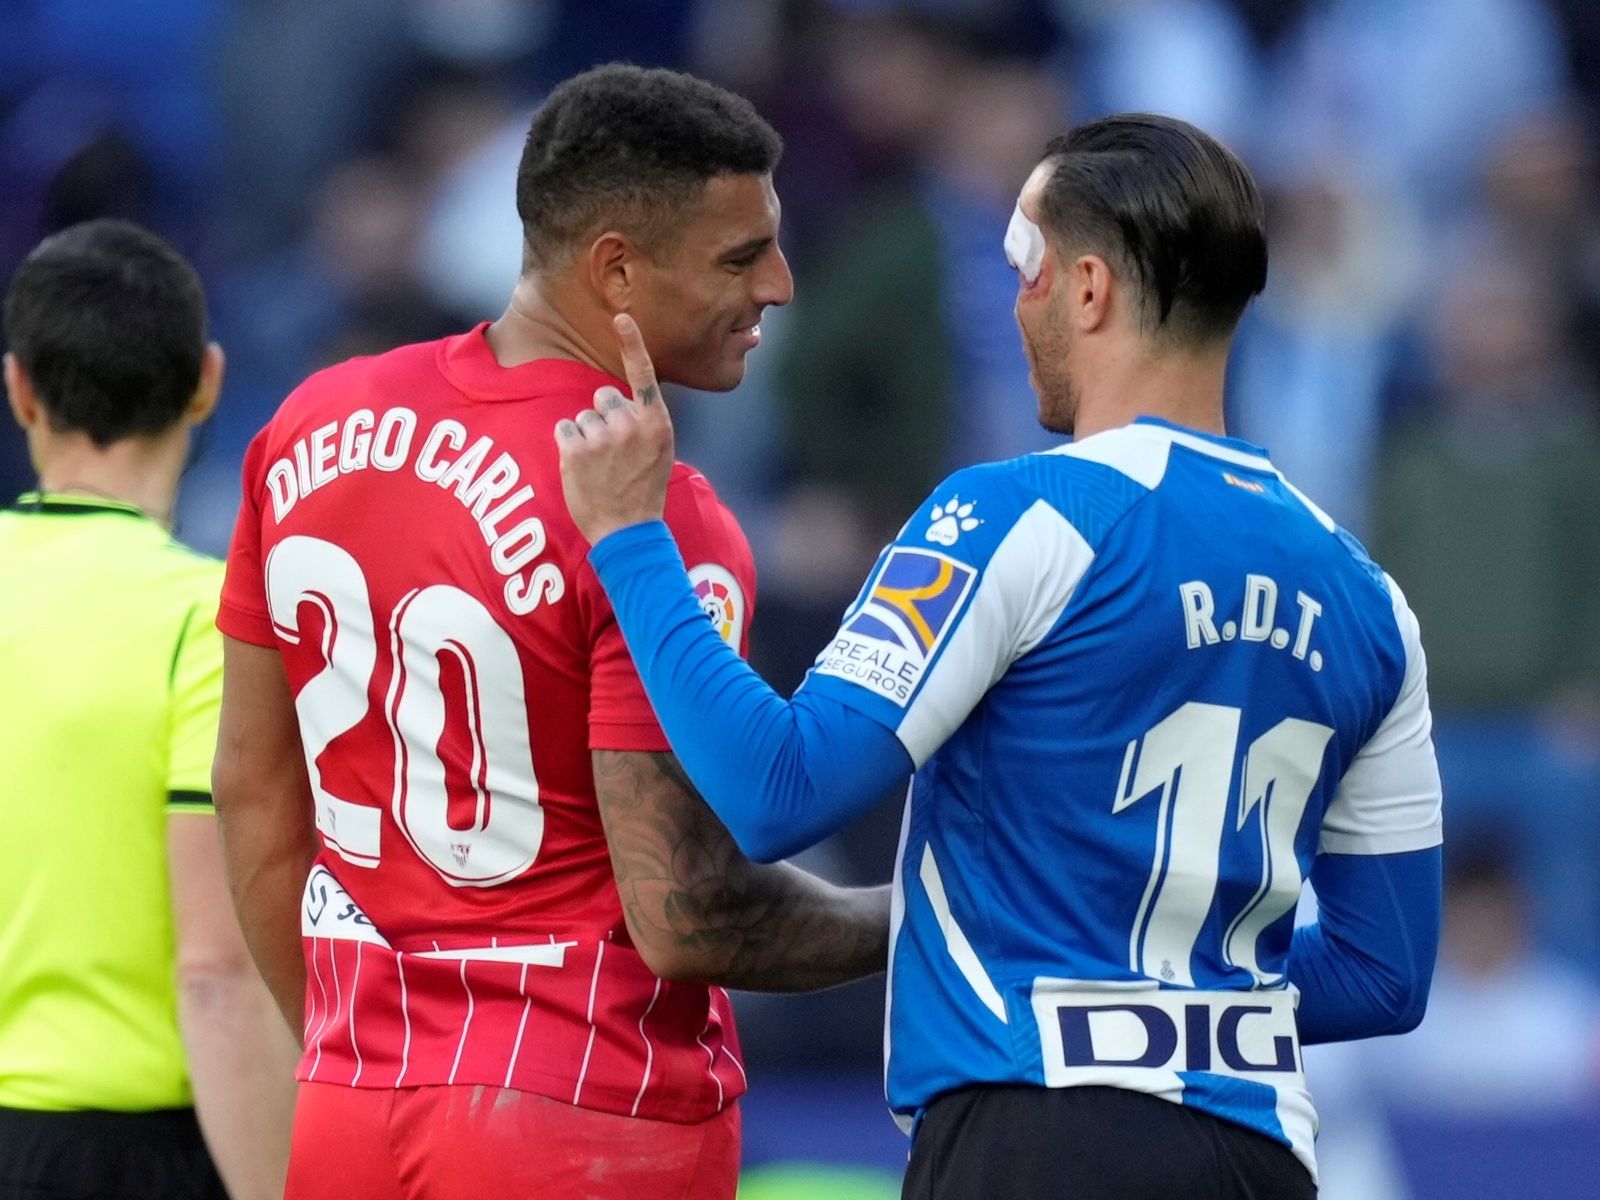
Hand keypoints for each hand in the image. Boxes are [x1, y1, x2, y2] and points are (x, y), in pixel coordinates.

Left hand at [556, 313, 675, 543]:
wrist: (628, 532)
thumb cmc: (643, 490)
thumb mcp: (658, 451)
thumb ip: (642, 421)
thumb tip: (612, 398)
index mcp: (656, 422)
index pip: (642, 374)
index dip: (631, 342)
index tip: (621, 317)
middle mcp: (631, 424)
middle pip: (603, 395)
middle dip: (603, 416)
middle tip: (613, 452)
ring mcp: (603, 436)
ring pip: (582, 415)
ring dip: (586, 436)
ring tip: (600, 466)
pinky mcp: (576, 450)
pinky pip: (564, 429)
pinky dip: (568, 446)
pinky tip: (582, 468)